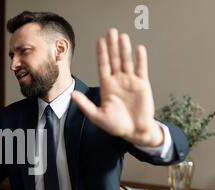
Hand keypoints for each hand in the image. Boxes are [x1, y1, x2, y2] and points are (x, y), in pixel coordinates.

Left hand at [71, 28, 163, 146]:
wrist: (134, 132)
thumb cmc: (115, 125)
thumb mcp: (96, 116)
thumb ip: (85, 104)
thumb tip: (71, 94)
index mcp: (106, 86)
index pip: (102, 66)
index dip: (101, 53)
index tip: (99, 40)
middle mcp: (118, 81)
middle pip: (114, 60)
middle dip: (112, 46)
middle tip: (111, 31)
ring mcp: (130, 81)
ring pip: (126, 62)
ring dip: (124, 49)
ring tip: (122, 36)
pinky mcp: (142, 85)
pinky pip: (141, 69)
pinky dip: (140, 59)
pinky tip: (138, 49)